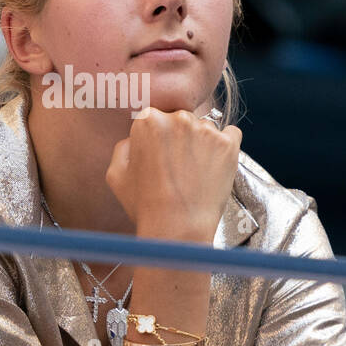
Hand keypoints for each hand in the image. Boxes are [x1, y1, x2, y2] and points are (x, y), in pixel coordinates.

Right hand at [106, 108, 241, 243]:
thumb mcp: (115, 175)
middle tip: (177, 169)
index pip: (155, 118)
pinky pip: (230, 135)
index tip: (160, 157)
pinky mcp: (228, 144)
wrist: (178, 228)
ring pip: (204, 128)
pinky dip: (224, 147)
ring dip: (201, 144)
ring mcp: (206, 130)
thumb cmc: (145, 205)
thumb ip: (123, 146)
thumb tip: (135, 138)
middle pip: (180, 121)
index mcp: (148, 120)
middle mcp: (178, 118)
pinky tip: (213, 166)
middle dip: (179, 139)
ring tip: (194, 173)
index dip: (156, 140)